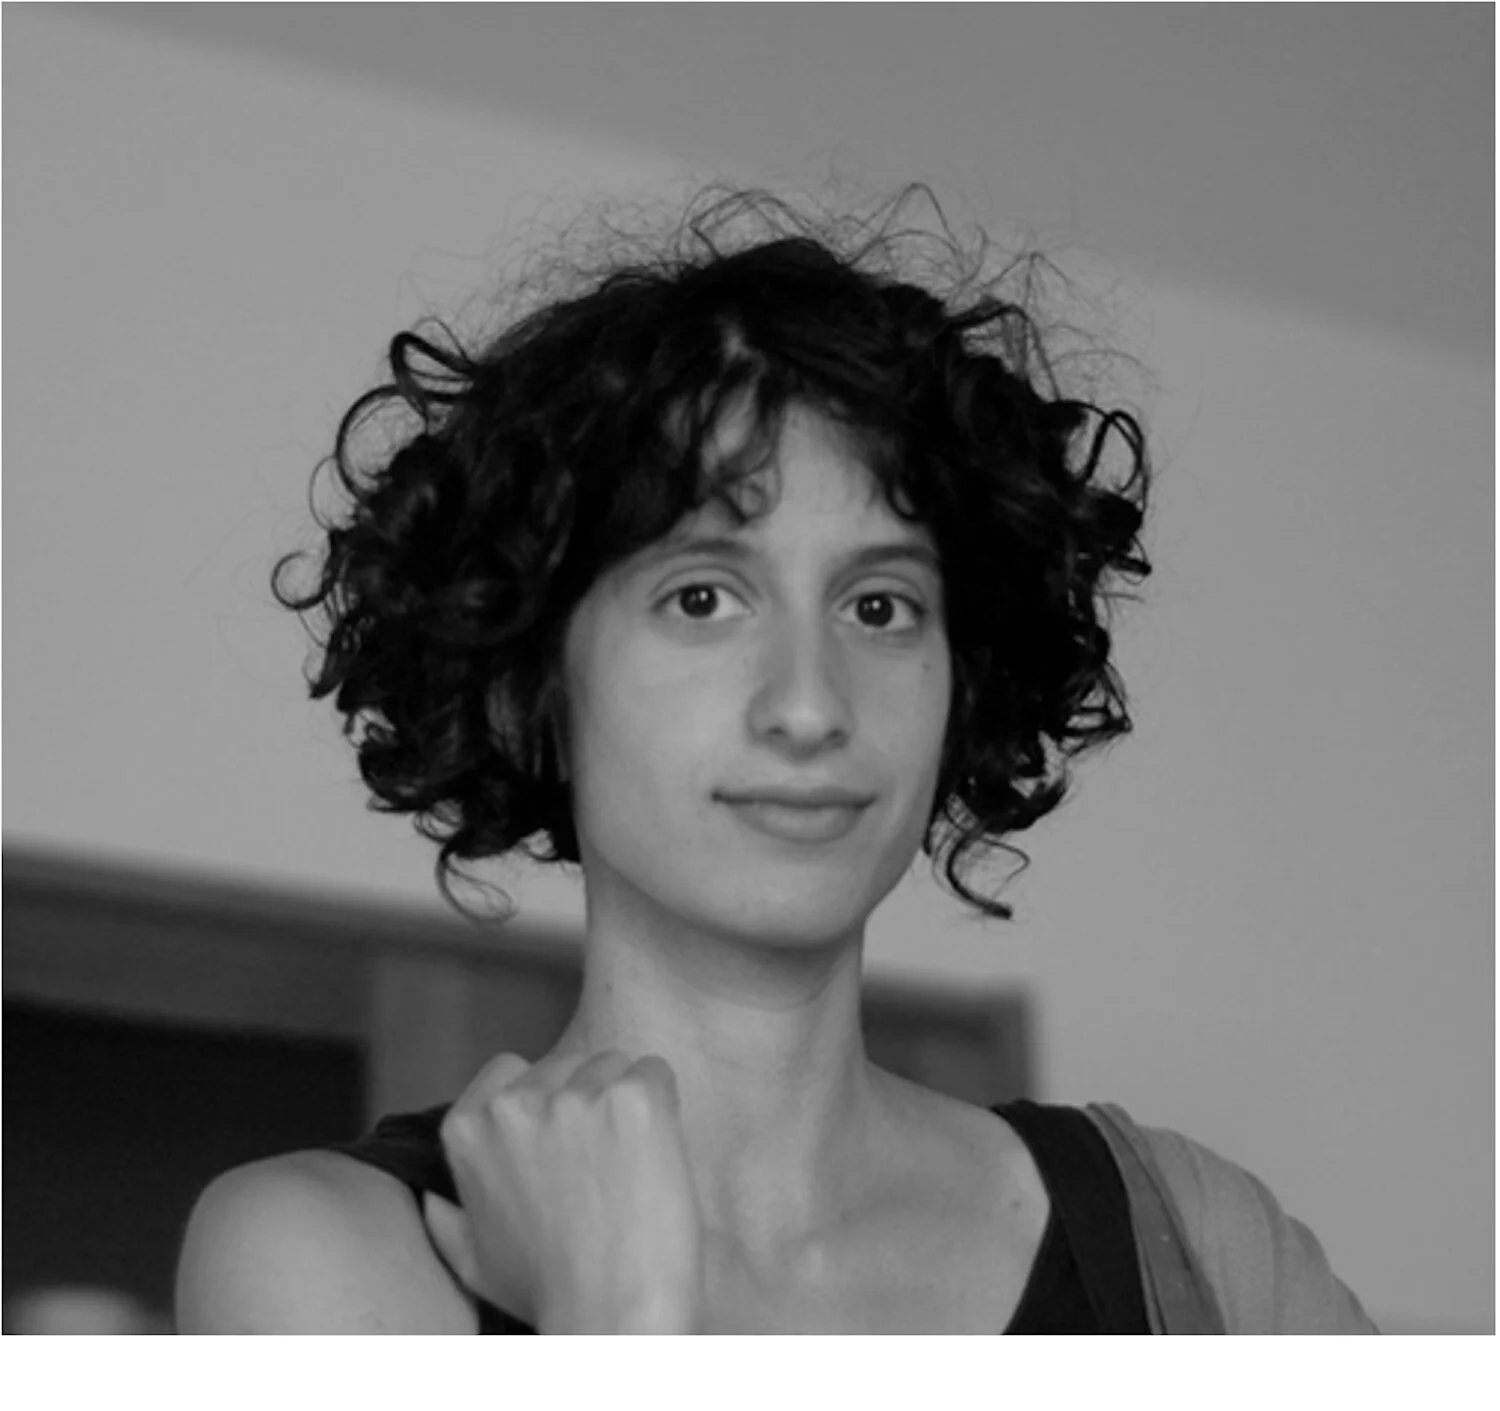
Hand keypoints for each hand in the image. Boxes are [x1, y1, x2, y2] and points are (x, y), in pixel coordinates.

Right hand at [422, 1049, 704, 1333]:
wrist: (611, 1314)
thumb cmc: (548, 1292)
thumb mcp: (474, 1261)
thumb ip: (447, 1220)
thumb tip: (430, 1199)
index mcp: (468, 1128)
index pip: (509, 1067)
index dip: (542, 1095)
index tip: (561, 1136)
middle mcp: (514, 1104)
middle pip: (569, 1062)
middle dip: (589, 1098)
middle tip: (603, 1163)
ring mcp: (574, 1098)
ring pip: (615, 1065)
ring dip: (627, 1102)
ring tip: (630, 1166)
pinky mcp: (632, 1100)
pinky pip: (656, 1072)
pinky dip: (665, 1106)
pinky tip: (656, 1155)